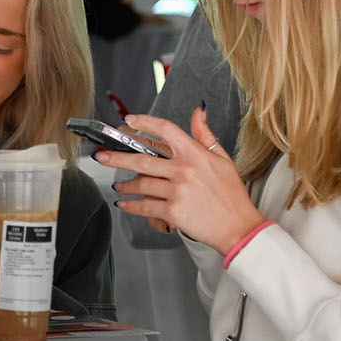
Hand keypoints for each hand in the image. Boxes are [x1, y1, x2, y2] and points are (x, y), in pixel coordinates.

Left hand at [96, 107, 264, 253]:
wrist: (239, 228)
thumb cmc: (231, 195)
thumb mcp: (223, 160)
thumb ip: (205, 135)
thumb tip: (198, 112)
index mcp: (196, 155)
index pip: (166, 130)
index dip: (144, 122)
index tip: (129, 121)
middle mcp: (184, 170)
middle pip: (142, 159)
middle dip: (116, 157)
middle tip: (101, 156)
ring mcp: (177, 191)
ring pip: (140, 184)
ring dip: (125, 185)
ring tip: (118, 185)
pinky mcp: (173, 211)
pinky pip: (144, 206)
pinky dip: (131, 205)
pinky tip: (124, 203)